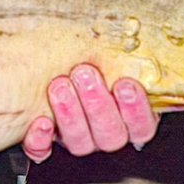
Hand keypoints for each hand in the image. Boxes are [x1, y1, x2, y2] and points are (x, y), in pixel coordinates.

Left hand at [23, 64, 159, 162]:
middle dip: (98, 104)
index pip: (142, 125)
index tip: (124, 83)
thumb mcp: (107, 51)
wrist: (46, 62)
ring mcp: (77, 139)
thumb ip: (122, 51)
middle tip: (85, 74)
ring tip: (60, 85)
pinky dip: (40, 141)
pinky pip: (43, 152)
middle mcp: (105, 131)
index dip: (136, 109)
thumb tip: (143, 31)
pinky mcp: (45, 143)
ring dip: (70, 115)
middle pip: (110, 134)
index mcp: (129, 115)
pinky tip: (40, 123)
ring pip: (80, 143)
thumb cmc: (84, 55)